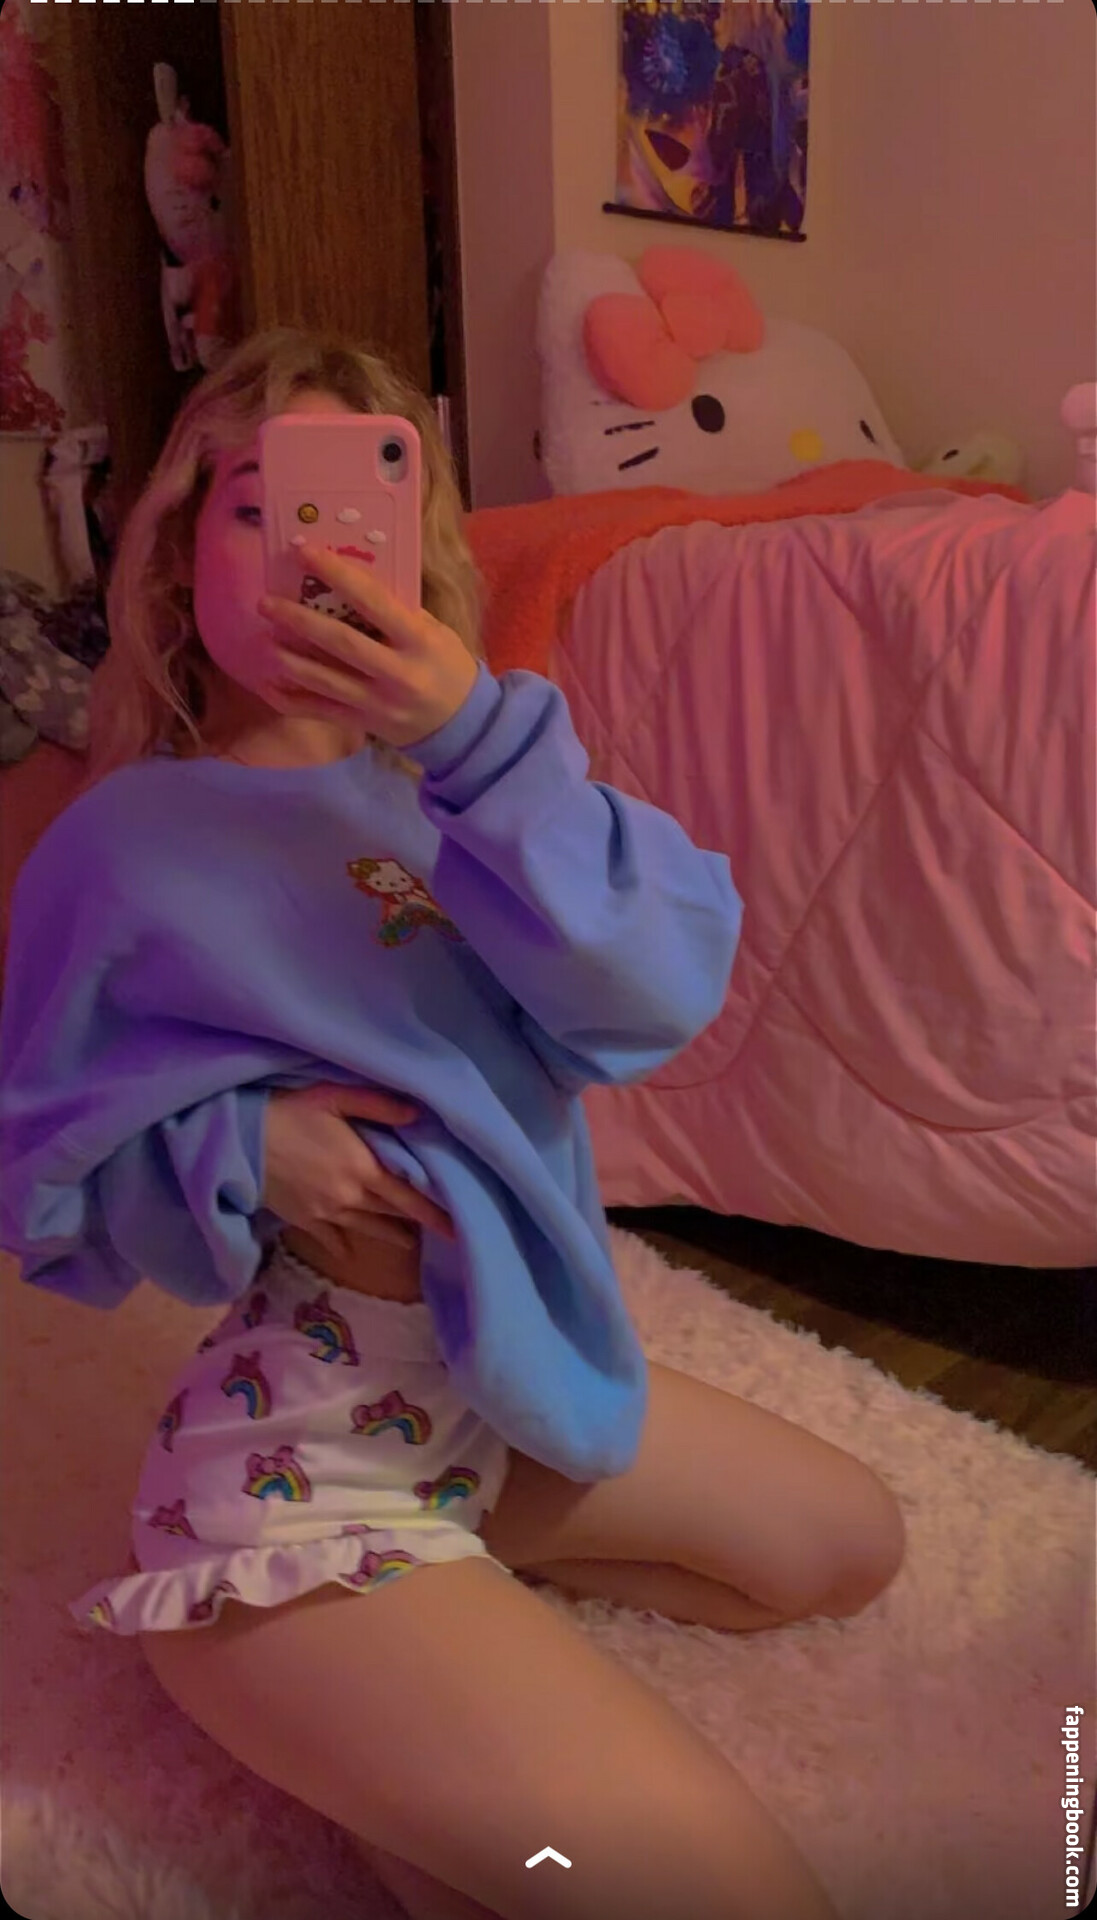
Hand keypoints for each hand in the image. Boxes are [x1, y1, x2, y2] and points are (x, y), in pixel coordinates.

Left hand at [258, 544, 478, 749]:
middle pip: (340, 642)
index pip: (373, 602)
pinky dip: (290, 699)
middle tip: (266, 603)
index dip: (337, 574)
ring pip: (323, 680)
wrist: (462, 726)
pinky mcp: (362, 725)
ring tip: (264, 638)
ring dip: (289, 658)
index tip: (305, 552)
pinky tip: (268, 683)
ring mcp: (377, 703)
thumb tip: (347, 580)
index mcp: (419, 641)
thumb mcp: (436, 632)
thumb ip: (398, 611)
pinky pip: (319, 711)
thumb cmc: (448, 666)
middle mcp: (397, 673)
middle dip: (299, 621)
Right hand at [261, 1082, 455, 1258]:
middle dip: (418, 1223)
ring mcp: (326, 1213)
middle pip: (392, 1214)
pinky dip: (344, 1245)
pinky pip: (331, 1238)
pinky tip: (352, 1250)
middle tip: (444, 1234)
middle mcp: (350, 1196)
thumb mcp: (334, 1096)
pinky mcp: (303, 1220)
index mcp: (363, 1167)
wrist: (237, 1141)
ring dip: (390, 1235)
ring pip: (367, 1228)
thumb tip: (417, 1115)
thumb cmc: (288, 1111)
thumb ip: (377, 1106)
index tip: (459, 1227)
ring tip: (409, 1242)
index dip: (435, 1212)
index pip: (409, 1195)